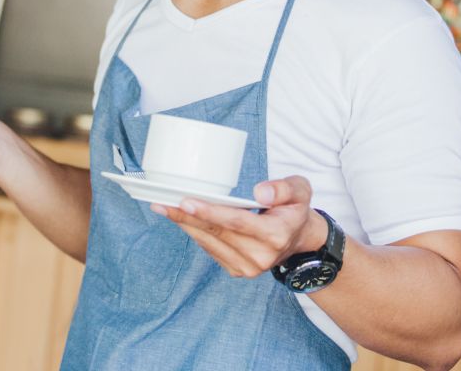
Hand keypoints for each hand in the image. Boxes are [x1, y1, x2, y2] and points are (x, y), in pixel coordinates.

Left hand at [152, 176, 327, 277]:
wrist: (299, 239)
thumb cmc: (294, 210)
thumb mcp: (300, 190)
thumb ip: (283, 188)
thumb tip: (260, 192)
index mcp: (275, 235)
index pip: (236, 222)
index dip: (210, 212)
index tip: (185, 201)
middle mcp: (260, 256)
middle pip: (216, 232)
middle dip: (186, 216)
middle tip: (161, 201)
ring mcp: (248, 267)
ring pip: (209, 242)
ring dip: (185, 225)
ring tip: (164, 207)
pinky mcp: (237, 271)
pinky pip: (210, 250)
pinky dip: (196, 233)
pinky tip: (183, 219)